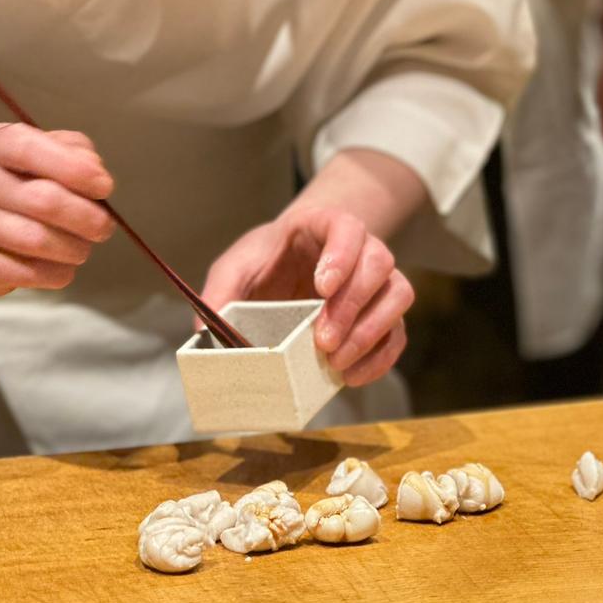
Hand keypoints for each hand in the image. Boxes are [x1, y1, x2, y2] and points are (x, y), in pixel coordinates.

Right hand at [0, 123, 114, 295]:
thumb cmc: (25, 181)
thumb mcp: (50, 151)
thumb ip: (77, 151)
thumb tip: (94, 171)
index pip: (31, 150)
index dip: (75, 170)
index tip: (105, 187)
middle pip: (43, 201)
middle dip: (88, 218)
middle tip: (103, 227)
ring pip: (38, 241)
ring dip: (76, 248)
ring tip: (81, 247)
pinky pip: (30, 274)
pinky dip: (58, 273)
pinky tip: (61, 265)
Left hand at [200, 206, 414, 386]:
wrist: (292, 265)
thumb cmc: (267, 262)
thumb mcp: (236, 268)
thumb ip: (220, 293)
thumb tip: (205, 333)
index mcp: (324, 226)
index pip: (348, 227)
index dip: (342, 255)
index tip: (322, 286)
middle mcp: (362, 249)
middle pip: (378, 264)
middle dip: (352, 306)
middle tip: (322, 341)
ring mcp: (378, 281)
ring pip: (398, 296)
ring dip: (370, 332)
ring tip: (336, 362)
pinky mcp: (383, 313)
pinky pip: (397, 333)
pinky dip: (380, 358)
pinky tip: (350, 377)